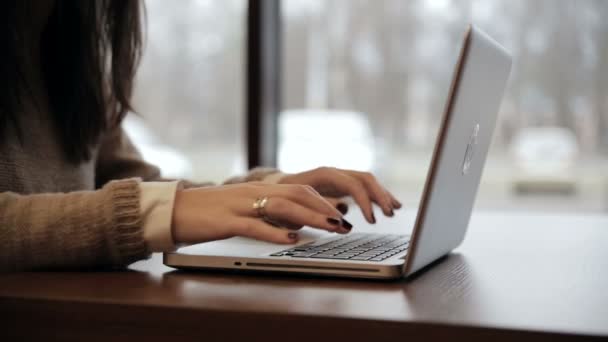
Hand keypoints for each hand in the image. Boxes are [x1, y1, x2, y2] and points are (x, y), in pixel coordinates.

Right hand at [171, 182, 349, 244]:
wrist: (173, 209)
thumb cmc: (209, 213)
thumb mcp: (244, 210)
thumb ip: (270, 215)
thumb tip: (297, 226)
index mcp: (259, 190)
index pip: (300, 190)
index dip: (324, 202)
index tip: (342, 215)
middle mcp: (254, 193)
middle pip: (298, 194)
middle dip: (325, 209)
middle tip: (345, 224)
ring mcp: (240, 205)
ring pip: (283, 207)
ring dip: (311, 217)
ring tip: (330, 228)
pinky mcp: (226, 221)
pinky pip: (255, 226)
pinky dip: (275, 233)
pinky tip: (291, 240)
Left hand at [279, 167, 401, 223]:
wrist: (276, 187)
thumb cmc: (285, 197)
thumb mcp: (298, 204)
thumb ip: (320, 208)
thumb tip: (342, 214)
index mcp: (325, 174)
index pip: (352, 184)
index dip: (365, 202)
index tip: (371, 220)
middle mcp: (335, 172)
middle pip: (365, 178)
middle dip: (380, 195)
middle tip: (389, 213)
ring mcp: (339, 176)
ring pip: (368, 181)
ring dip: (382, 194)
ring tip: (394, 209)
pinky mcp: (341, 184)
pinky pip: (364, 187)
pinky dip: (377, 196)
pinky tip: (387, 206)